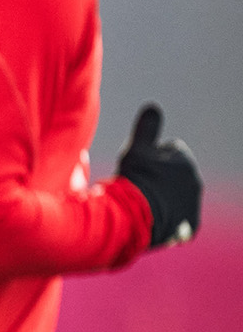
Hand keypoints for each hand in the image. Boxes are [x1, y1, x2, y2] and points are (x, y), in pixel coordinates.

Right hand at [116, 103, 201, 246]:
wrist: (136, 216)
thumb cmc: (135, 179)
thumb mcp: (136, 149)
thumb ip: (147, 128)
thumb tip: (153, 106)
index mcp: (184, 160)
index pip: (170, 151)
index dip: (151, 156)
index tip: (139, 166)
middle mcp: (195, 181)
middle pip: (174, 175)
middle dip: (160, 178)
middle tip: (138, 185)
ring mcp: (194, 204)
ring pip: (176, 197)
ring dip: (163, 198)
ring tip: (142, 203)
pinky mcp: (190, 225)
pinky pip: (179, 219)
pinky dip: (167, 219)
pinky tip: (150, 218)